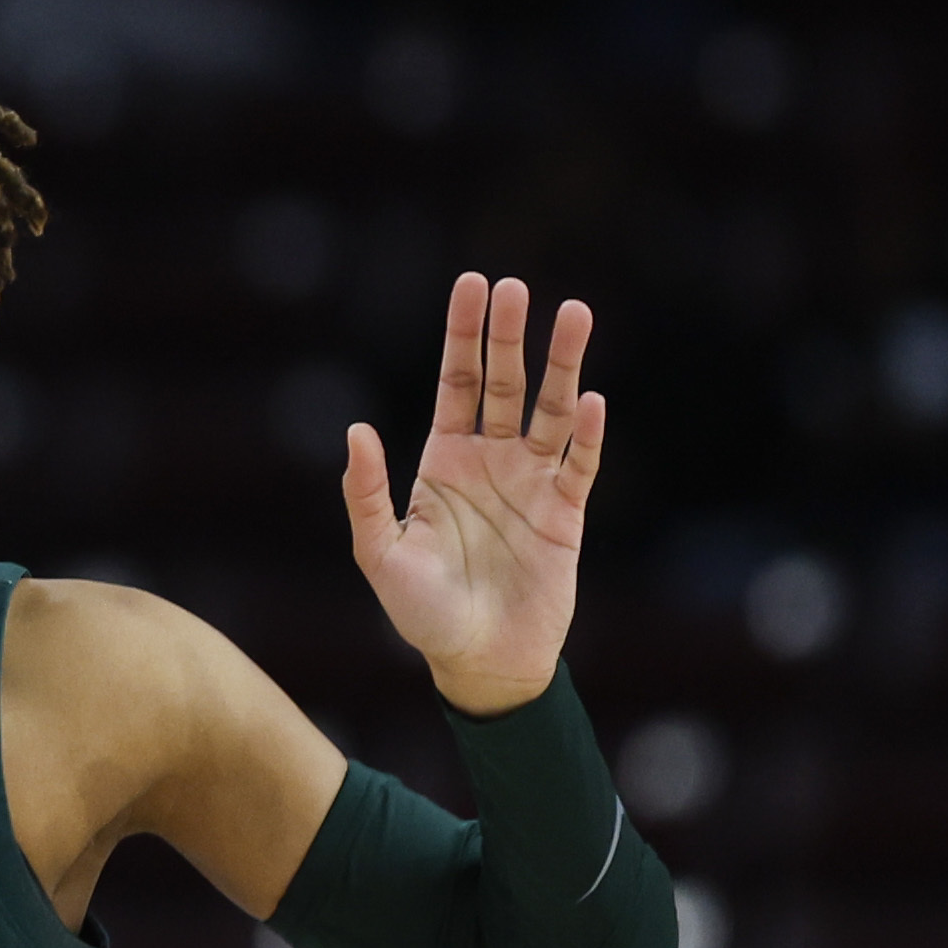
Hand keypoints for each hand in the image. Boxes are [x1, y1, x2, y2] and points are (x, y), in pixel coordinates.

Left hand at [342, 273, 605, 715]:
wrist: (479, 662)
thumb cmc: (422, 613)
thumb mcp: (380, 554)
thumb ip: (366, 493)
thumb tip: (357, 430)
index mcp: (444, 462)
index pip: (456, 383)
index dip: (464, 335)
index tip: (473, 285)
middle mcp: (491, 462)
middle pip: (503, 383)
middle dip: (509, 336)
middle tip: (517, 287)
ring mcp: (532, 484)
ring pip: (550, 410)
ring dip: (561, 365)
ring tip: (574, 314)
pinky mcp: (566, 514)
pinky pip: (580, 465)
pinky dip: (586, 434)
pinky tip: (590, 400)